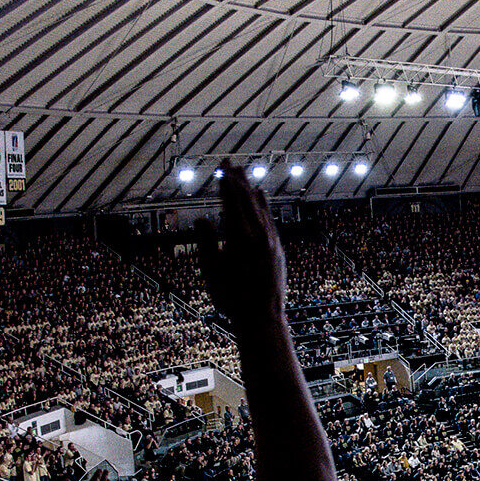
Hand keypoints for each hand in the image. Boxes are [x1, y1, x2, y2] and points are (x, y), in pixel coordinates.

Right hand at [197, 165, 285, 324]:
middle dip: (238, 180)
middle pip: (247, 200)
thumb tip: (201, 219)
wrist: (262, 318)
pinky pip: (270, 219)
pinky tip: (260, 196)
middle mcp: (258, 236)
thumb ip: (206, 242)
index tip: (221, 168)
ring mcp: (271, 242)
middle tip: (231, 163)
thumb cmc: (232, 298)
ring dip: (250, 189)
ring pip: (260, 208)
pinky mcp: (277, 249)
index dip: (226, 183)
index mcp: (239, 238)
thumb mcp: (211, 271)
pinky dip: (264, 206)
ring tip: (244, 174)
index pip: (232, 202)